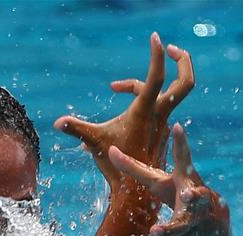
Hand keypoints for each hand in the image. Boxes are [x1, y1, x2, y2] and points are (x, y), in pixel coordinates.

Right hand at [54, 33, 193, 189]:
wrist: (136, 190)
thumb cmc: (116, 167)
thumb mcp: (94, 143)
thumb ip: (77, 129)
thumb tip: (58, 123)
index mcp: (146, 111)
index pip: (157, 75)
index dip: (157, 54)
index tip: (155, 37)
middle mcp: (159, 113)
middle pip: (184, 78)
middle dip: (180, 59)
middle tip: (165, 47)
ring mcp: (162, 121)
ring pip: (162, 91)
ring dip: (141, 82)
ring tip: (117, 87)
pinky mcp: (159, 128)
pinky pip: (156, 104)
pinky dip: (142, 97)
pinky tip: (123, 105)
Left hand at [109, 123, 230, 235]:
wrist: (209, 223)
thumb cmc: (177, 193)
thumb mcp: (158, 179)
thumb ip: (134, 167)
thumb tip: (109, 149)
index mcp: (185, 179)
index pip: (185, 158)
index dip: (182, 142)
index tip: (177, 127)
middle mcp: (192, 199)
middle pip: (195, 197)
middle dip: (194, 196)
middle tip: (189, 194)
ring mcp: (189, 221)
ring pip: (180, 227)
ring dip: (169, 228)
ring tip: (155, 229)